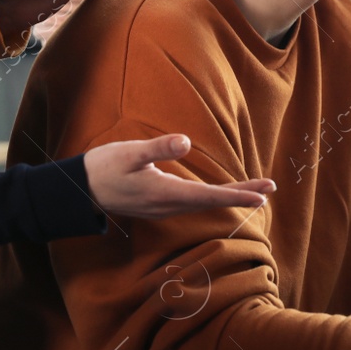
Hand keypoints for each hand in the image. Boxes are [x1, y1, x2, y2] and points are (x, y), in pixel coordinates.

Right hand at [83, 135, 274, 217]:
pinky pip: (194, 202)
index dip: (238, 195)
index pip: (210, 196)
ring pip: (204, 203)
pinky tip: (221, 194)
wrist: (80, 190)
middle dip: (242, 196)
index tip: (261, 194)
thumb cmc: (104, 168)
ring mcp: (164, 207)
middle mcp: (168, 205)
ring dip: (230, 197)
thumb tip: (185, 142)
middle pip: (213, 202)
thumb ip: (158, 148)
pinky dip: (214, 198)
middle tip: (270, 189)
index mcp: (165, 194)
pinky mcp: (159, 203)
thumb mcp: (130, 153)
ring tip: (255, 192)